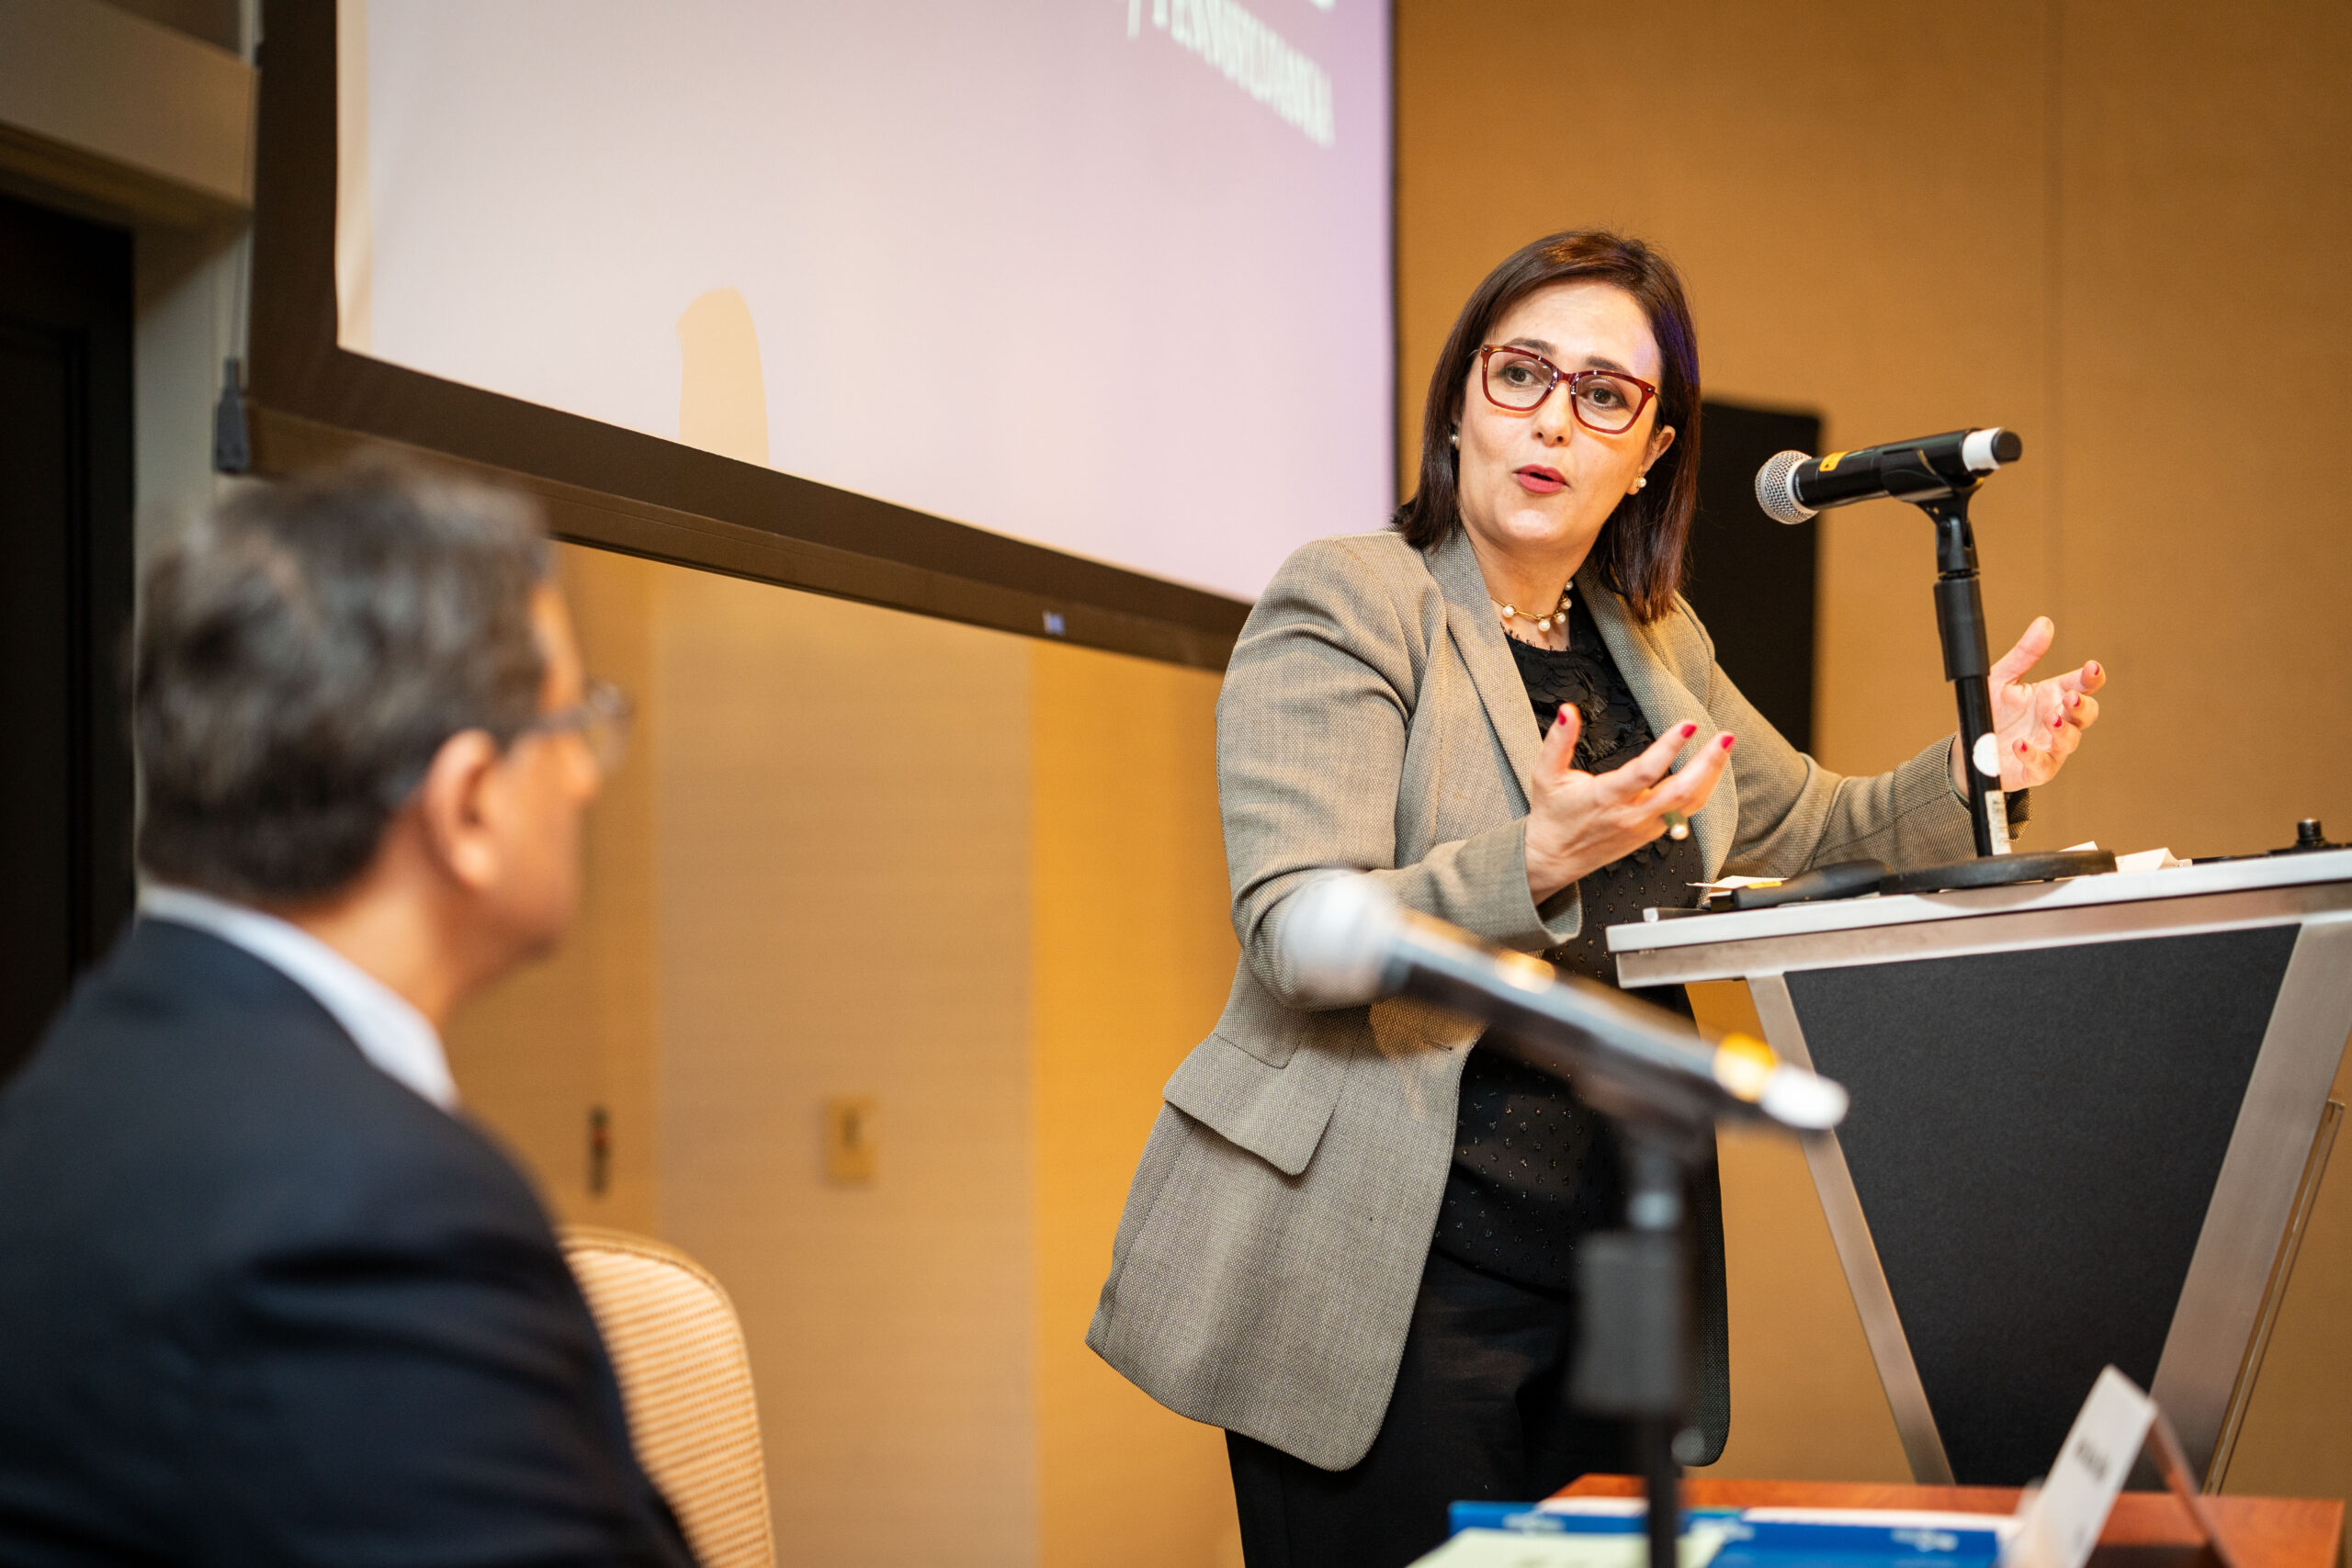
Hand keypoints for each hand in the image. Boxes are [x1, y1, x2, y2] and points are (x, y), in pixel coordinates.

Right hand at [1525, 709, 1735, 901]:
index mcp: (1606, 798)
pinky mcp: (1651, 834)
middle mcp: (1630, 815)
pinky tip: (1709, 772)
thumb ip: (1558, 741)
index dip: (1669, 747)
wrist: (1553, 858)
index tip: (1688, 725)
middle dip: (1707, 763)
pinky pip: (1685, 812)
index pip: (1645, 772)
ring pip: (1690, 804)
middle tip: (1724, 738)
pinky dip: (1702, 791)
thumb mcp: (1545, 774)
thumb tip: (1569, 711)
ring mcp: (1645, 827)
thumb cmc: (1552, 816)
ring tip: (1722, 749)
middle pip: (1681, 791)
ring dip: (1711, 776)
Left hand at [1949, 616, 2105, 792]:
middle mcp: (2056, 721)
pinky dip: (2033, 755)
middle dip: (2083, 706)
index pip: (2081, 684)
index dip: (2091, 677)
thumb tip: (2044, 623)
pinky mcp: (2035, 770)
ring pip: (2070, 740)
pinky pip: (2042, 766)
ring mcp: (2049, 747)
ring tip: (2050, 719)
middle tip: (2071, 698)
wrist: (1971, 749)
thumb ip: (2024, 654)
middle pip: (2086, 714)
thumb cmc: (1992, 711)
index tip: (2092, 668)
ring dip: (2063, 730)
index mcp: (2052, 696)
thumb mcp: (2001, 678)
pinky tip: (2020, 745)